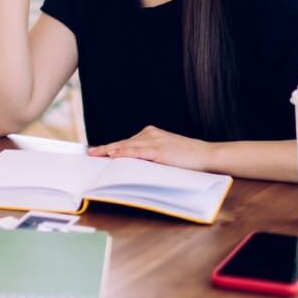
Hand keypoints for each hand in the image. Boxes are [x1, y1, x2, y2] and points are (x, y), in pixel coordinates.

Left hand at [87, 125, 212, 169]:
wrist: (207, 155)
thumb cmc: (189, 157)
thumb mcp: (166, 153)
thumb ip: (150, 155)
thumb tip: (134, 164)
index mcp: (152, 134)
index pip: (127, 141)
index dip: (112, 146)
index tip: (98, 150)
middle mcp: (150, 134)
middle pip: (123, 142)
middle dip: (105, 148)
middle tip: (90, 153)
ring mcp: (154, 141)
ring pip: (127, 146)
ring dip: (110, 150)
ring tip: (95, 155)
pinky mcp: (158, 151)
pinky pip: (136, 152)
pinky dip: (123, 153)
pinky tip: (113, 155)